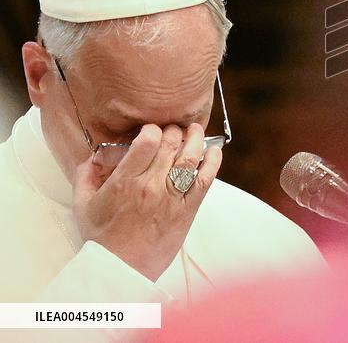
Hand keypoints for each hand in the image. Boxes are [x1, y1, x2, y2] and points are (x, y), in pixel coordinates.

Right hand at [71, 122, 222, 281]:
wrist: (121, 269)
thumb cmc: (102, 238)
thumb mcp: (83, 204)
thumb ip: (85, 175)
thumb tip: (94, 156)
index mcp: (125, 182)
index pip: (147, 142)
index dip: (152, 129)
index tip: (152, 130)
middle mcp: (150, 186)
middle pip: (170, 145)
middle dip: (174, 131)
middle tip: (174, 129)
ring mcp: (171, 198)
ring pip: (190, 158)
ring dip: (196, 139)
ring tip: (195, 131)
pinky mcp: (187, 210)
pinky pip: (205, 180)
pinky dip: (213, 162)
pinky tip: (214, 151)